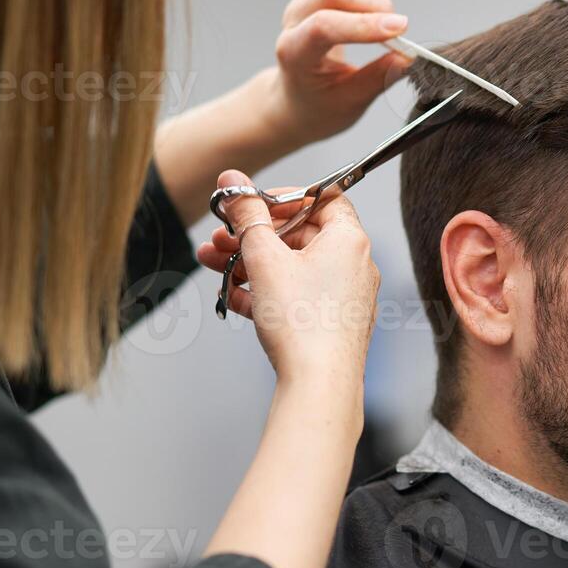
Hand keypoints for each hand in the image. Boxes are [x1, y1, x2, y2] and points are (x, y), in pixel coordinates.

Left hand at [153, 0, 410, 226]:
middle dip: (368, 3)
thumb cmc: (317, 111)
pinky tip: (368, 4)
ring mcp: (294, 8)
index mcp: (296, 56)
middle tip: (395, 27)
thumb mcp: (349, 106)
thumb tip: (405, 59)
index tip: (400, 34)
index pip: (327, 27)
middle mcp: (291, 26)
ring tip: (383, 17)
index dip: (364, 27)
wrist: (287, 107)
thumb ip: (376, 79)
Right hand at [197, 170, 379, 384]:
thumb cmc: (304, 323)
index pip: (322, 197)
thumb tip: (234, 183)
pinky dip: (265, 291)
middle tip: (221, 236)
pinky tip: (231, 294)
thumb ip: (247, 216)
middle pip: (300, 234)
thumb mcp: (265, 258)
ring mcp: (344, 295)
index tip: (253, 203)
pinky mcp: (331, 322)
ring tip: (214, 263)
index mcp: (348, 239)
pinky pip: (296, 296)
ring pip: (292, 267)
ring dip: (251, 262)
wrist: (319, 384)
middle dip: (254, 234)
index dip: (284, 195)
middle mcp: (353, 265)